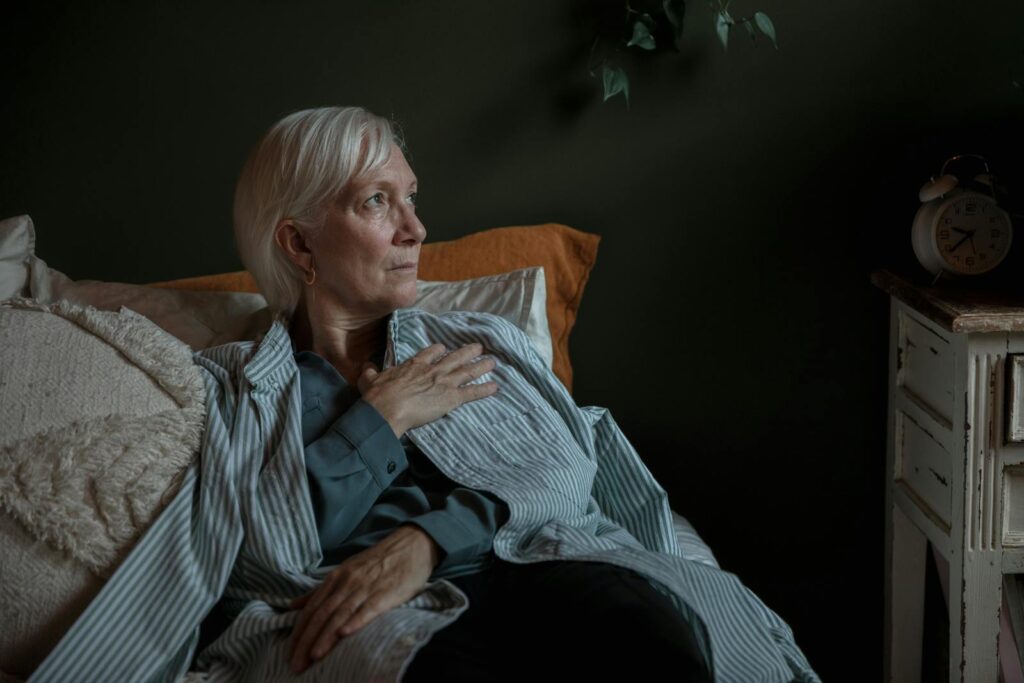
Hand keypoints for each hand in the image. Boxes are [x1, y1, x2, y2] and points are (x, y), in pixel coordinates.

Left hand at [288, 525, 440, 672]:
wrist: (410, 546)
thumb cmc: (377, 562)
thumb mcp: (346, 570)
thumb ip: (321, 590)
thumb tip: (293, 605)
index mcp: (335, 578)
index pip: (311, 609)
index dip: (298, 632)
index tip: (289, 653)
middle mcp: (346, 582)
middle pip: (322, 614)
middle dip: (307, 641)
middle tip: (296, 664)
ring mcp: (365, 588)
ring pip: (341, 614)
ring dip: (326, 637)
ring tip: (313, 656)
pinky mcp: (385, 593)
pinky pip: (368, 609)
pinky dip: (355, 621)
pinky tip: (345, 634)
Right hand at [358, 343, 496, 437]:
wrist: (387, 409)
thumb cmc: (377, 396)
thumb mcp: (370, 379)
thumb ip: (370, 372)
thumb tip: (366, 366)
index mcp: (414, 365)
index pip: (431, 353)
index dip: (439, 350)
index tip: (444, 348)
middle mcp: (432, 370)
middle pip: (454, 358)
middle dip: (468, 352)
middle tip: (479, 347)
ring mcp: (444, 382)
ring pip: (467, 371)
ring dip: (481, 366)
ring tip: (492, 362)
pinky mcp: (451, 398)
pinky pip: (472, 392)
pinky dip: (484, 389)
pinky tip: (495, 387)